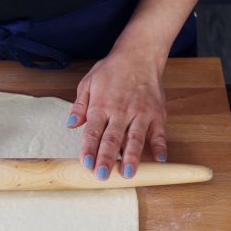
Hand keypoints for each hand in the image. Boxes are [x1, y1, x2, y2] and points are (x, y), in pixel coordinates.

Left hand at [66, 50, 166, 179]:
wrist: (139, 54)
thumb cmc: (111, 70)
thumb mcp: (88, 83)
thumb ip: (79, 106)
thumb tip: (70, 125)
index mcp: (101, 106)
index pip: (93, 131)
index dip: (88, 149)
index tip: (85, 164)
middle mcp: (121, 111)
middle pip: (112, 139)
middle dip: (107, 158)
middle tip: (102, 175)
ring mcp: (141, 113)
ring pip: (135, 138)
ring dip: (132, 156)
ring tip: (128, 173)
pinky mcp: (157, 113)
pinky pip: (159, 132)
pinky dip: (160, 146)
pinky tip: (160, 159)